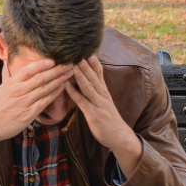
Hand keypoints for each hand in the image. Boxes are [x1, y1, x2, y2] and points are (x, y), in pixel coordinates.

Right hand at [0, 57, 74, 142]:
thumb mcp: (2, 86)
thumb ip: (7, 73)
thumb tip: (7, 60)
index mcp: (12, 82)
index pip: (28, 70)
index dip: (41, 64)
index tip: (53, 60)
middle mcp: (18, 91)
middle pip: (40, 78)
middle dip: (56, 70)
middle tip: (69, 63)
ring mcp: (24, 102)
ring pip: (45, 88)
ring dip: (59, 80)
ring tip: (70, 73)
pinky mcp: (29, 114)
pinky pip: (45, 101)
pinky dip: (55, 94)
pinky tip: (62, 88)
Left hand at [65, 56, 142, 177]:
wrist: (119, 136)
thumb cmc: (109, 119)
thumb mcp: (104, 101)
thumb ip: (96, 90)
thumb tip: (86, 79)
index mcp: (104, 91)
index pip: (99, 72)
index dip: (93, 61)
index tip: (86, 49)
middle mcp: (102, 95)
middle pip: (93, 76)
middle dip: (85, 64)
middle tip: (76, 51)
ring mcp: (98, 104)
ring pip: (88, 86)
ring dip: (80, 74)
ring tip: (71, 64)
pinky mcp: (93, 114)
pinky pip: (82, 101)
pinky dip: (73, 92)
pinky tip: (66, 85)